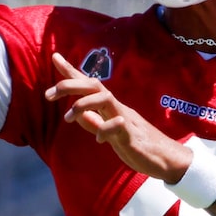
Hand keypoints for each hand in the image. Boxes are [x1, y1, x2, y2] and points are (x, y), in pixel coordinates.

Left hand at [50, 53, 192, 182]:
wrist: (167, 158)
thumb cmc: (138, 144)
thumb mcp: (111, 134)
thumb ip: (95, 123)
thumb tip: (79, 114)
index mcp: (110, 108)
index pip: (89, 85)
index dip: (72, 71)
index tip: (55, 57)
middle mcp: (117, 108)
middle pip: (94, 86)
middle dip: (70, 85)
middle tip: (48, 94)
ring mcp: (126, 120)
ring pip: (105, 100)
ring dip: (84, 105)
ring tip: (68, 118)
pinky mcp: (133, 136)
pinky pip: (119, 127)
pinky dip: (106, 130)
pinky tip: (98, 141)